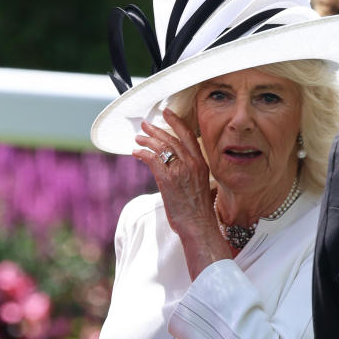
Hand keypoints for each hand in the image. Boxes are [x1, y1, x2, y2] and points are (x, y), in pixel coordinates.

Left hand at [134, 113, 228, 276]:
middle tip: (145, 125)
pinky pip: (152, 160)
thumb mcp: (202, 186)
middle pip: (171, 139)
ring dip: (147, 141)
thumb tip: (183, 170)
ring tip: (137, 138)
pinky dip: (142, 154)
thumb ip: (193, 174)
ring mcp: (180, 171)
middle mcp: (191, 163)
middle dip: (156, 129)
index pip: (189, 136)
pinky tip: (136, 153)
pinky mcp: (167, 180)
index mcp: (201, 163)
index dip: (177, 122)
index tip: (167, 113)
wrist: (198, 225)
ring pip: (161, 147)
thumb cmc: (198, 212)